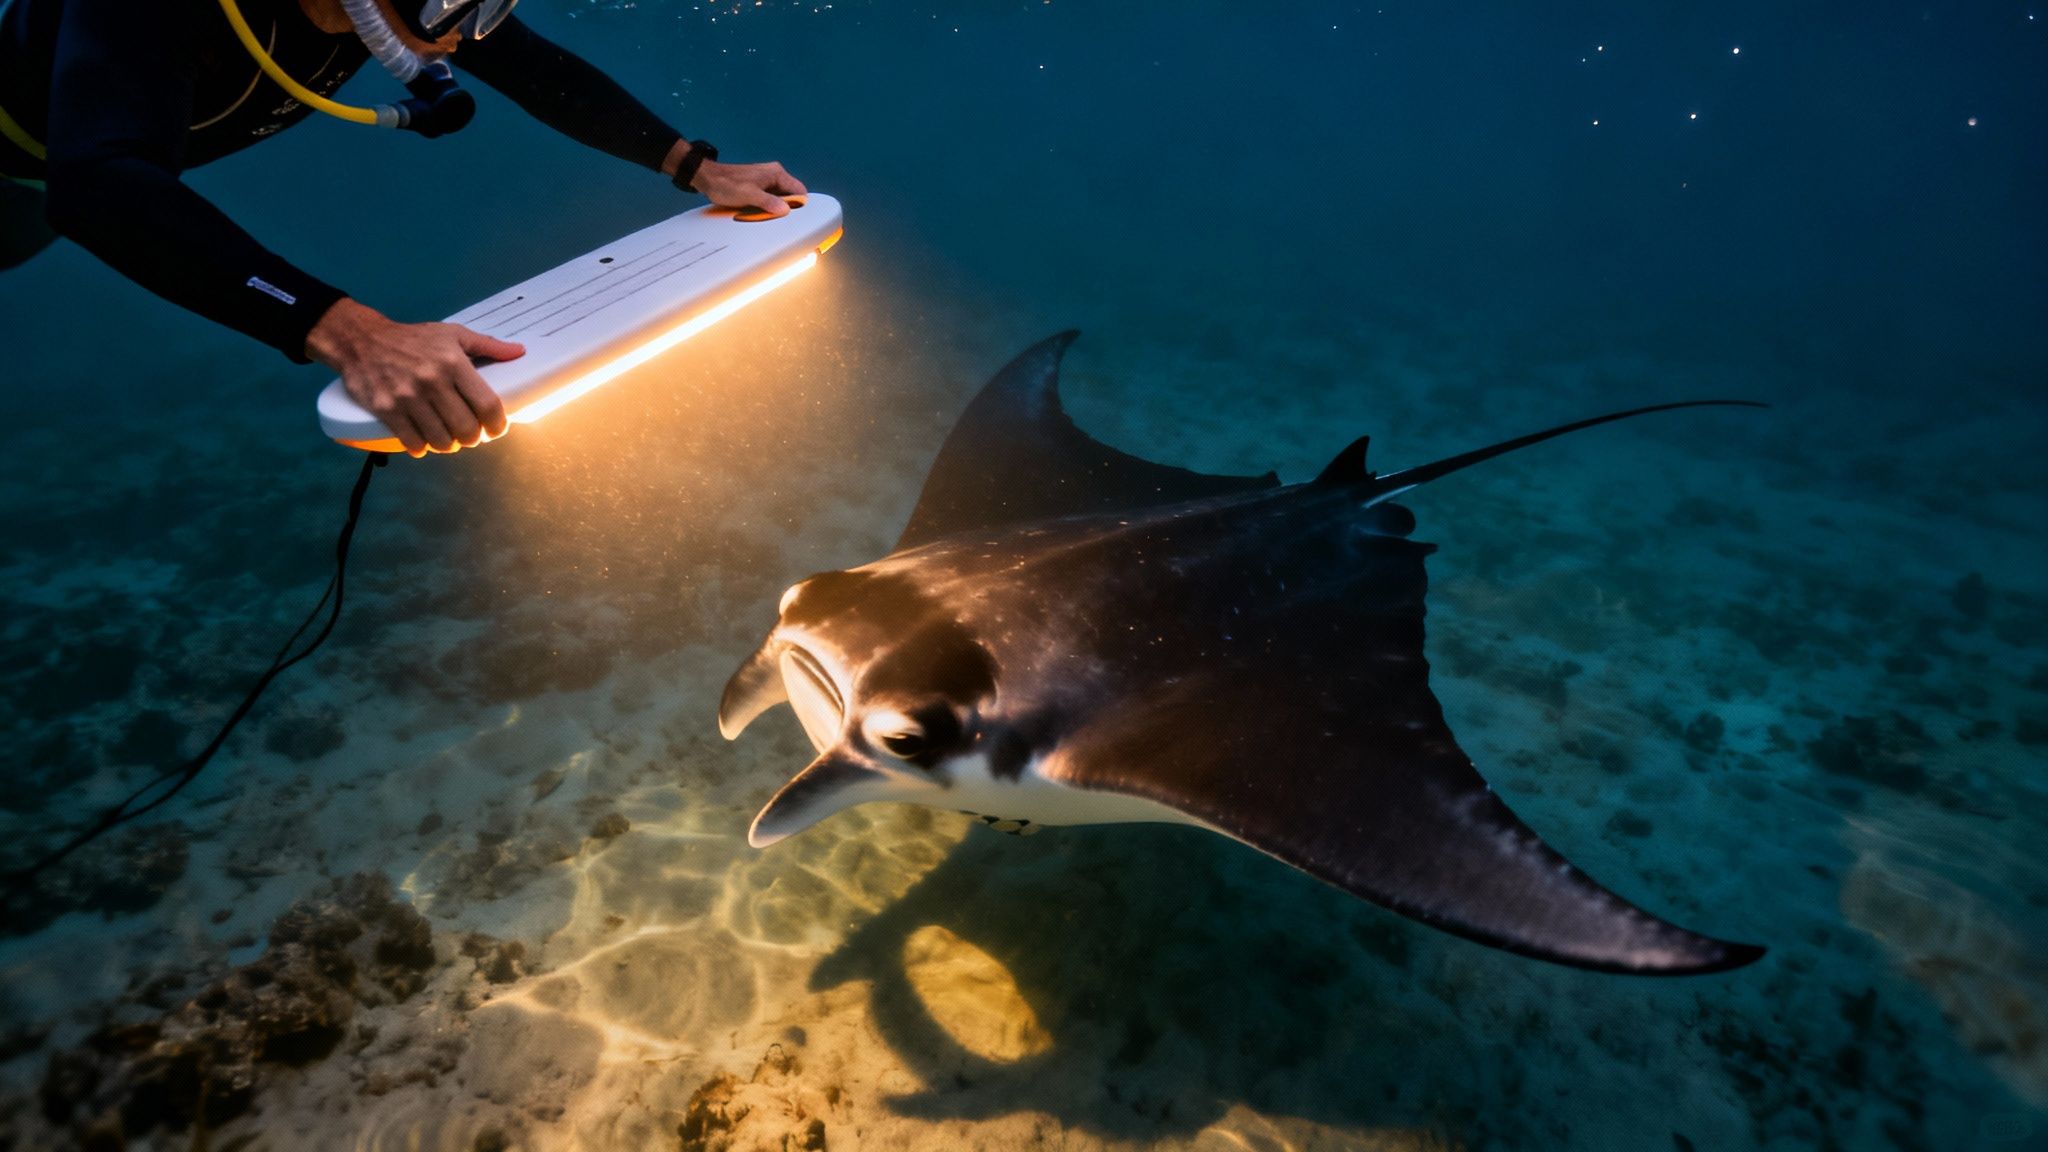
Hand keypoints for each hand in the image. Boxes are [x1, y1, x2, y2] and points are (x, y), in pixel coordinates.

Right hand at [306, 298, 521, 456]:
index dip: (497, 425)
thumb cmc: (412, 338)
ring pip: (441, 441)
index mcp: (453, 363)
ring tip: (448, 439)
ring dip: (448, 445)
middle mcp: (432, 381)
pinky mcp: (386, 409)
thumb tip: (518, 352)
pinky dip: (422, 448)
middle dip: (472, 438)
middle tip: (470, 435)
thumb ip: (487, 345)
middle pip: (466, 429)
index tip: (496, 429)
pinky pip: (412, 442)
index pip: (487, 405)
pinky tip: (424, 443)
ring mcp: (407, 397)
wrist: (361, 340)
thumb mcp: (452, 334)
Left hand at [689, 159, 807, 216]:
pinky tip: (758, 212)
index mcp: (776, 173)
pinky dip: (766, 207)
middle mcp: (774, 175)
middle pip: (790, 196)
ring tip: (764, 214)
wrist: (708, 178)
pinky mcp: (759, 186)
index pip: (799, 190)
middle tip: (775, 217)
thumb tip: (785, 210)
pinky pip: (769, 199)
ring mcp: (766, 181)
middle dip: (785, 208)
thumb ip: (769, 202)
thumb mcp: (750, 196)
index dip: (799, 205)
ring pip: (779, 199)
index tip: (794, 217)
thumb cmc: (727, 184)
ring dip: (774, 208)